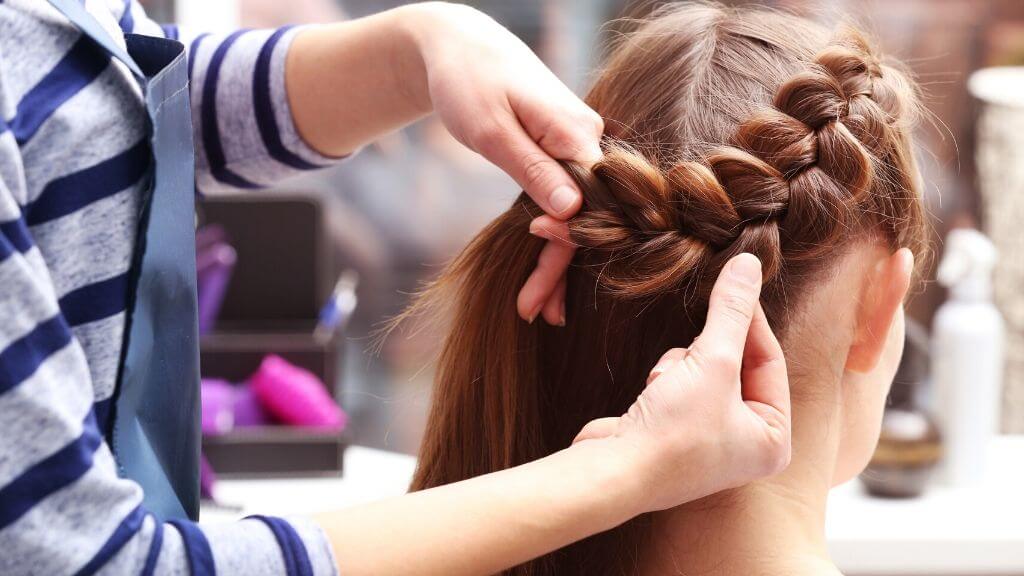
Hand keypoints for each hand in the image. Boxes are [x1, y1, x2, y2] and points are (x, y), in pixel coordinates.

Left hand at [399, 2, 600, 323]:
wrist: (459, 45)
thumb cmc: (468, 83)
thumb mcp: (492, 130)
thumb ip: (534, 170)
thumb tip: (573, 210)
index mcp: (577, 133)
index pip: (589, 206)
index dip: (565, 251)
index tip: (536, 290)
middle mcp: (589, 138)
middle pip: (587, 215)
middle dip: (559, 268)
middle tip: (534, 314)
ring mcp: (577, 144)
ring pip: (578, 210)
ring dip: (557, 258)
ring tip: (537, 307)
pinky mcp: (563, 149)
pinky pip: (566, 196)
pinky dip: (555, 231)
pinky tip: (545, 265)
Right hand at [573, 253, 791, 511]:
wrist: (613, 471)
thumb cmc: (673, 431)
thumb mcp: (713, 361)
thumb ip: (732, 311)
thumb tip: (749, 264)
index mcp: (773, 440)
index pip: (770, 361)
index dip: (749, 320)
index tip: (734, 283)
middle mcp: (746, 445)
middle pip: (737, 366)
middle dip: (707, 352)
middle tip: (693, 352)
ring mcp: (708, 442)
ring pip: (705, 372)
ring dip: (681, 365)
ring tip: (666, 383)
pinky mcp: (674, 434)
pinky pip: (680, 386)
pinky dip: (665, 380)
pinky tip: (653, 393)